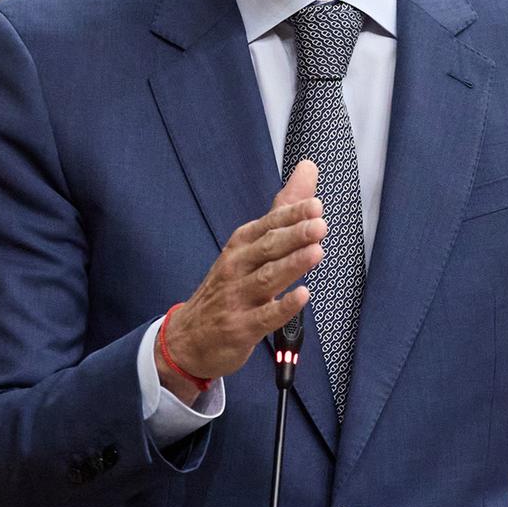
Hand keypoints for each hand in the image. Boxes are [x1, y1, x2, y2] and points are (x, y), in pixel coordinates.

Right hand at [158, 161, 324, 402]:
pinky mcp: (240, 328)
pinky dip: (282, 307)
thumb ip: (283, 210)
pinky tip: (301, 296)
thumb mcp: (249, 246)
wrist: (188, 338)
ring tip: (316, 252)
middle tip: (319, 225)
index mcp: (240, 245)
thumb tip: (308, 168)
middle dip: (294, 235)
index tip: (316, 205)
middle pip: (267, 248)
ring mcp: (237, 298)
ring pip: (267, 278)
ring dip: (292, 265)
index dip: (291, 215)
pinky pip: (264, 318)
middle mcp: (236, 267)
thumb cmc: (227, 286)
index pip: (268, 225)